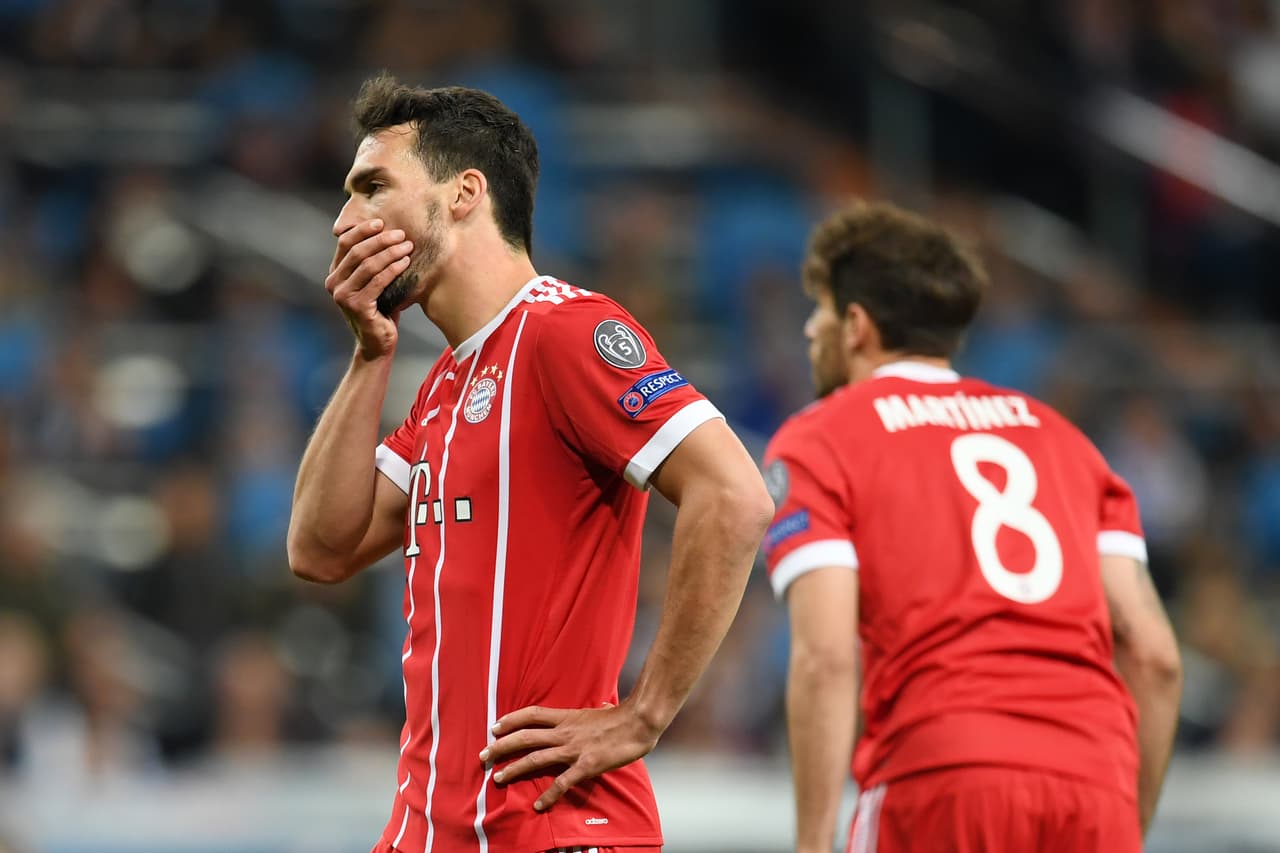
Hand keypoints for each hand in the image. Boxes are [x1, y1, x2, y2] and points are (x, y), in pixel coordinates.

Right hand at [326, 219, 413, 359]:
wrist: (378, 343)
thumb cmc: (380, 309)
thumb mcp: (374, 283)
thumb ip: (373, 262)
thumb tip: (389, 232)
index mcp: (335, 273)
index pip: (345, 243)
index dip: (362, 230)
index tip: (381, 222)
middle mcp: (334, 283)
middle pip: (357, 252)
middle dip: (381, 240)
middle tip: (401, 234)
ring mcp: (343, 296)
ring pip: (368, 265)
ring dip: (390, 253)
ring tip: (408, 246)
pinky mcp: (357, 306)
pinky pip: (377, 282)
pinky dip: (393, 269)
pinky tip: (406, 263)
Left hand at [479, 702, 661, 810]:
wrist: (639, 722)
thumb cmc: (622, 717)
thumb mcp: (601, 710)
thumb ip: (593, 712)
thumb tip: (600, 707)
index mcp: (567, 717)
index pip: (531, 715)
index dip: (511, 720)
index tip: (494, 727)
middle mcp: (565, 732)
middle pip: (525, 737)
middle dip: (501, 747)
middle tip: (483, 756)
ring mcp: (574, 749)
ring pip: (535, 758)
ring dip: (514, 769)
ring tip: (497, 779)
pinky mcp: (586, 766)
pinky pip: (562, 782)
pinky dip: (548, 795)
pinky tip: (538, 805)